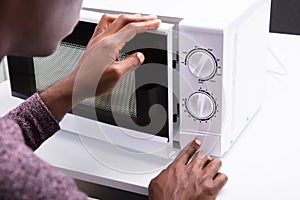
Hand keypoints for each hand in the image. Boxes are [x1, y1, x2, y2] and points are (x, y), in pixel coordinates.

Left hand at [41, 14, 160, 120]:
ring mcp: (96, 40)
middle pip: (124, 19)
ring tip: (137, 19)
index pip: (132, 28)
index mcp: (109, 44)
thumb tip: (140, 56)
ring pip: (113, 19)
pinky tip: (117, 26)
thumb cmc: (92, 82)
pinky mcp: (93, 43)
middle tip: (152, 19)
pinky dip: (114, 21)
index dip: (146, 24)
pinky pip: (104, 24)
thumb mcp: (117, 75)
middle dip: (140, 18)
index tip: (156, 23)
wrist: (76, 85)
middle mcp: (102, 39)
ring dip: (127, 17)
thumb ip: (131, 63)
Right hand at [148, 139, 227, 199]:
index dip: (193, 146)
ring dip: (214, 165)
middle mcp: (191, 171)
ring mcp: (202, 179)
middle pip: (203, 155)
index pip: (188, 151)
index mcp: (177, 167)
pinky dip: (221, 177)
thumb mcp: (157, 182)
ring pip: (215, 163)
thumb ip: (165, 174)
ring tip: (213, 167)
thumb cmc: (163, 198)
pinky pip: (222, 178)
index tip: (197, 143)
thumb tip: (166, 174)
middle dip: (204, 158)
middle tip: (205, 161)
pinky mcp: (210, 190)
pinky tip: (219, 179)